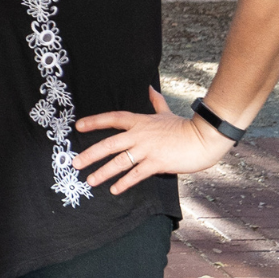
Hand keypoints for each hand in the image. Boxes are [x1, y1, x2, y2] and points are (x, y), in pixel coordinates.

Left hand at [74, 87, 233, 193]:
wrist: (203, 138)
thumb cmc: (184, 126)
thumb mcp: (166, 112)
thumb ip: (155, 101)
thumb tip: (150, 88)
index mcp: (139, 121)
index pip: (112, 118)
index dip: (95, 121)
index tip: (78, 126)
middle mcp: (139, 135)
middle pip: (109, 144)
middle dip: (90, 154)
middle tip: (75, 163)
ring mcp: (147, 150)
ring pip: (120, 162)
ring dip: (103, 172)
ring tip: (90, 181)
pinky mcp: (157, 163)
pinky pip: (136, 174)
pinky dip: (124, 183)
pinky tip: (114, 190)